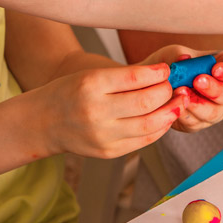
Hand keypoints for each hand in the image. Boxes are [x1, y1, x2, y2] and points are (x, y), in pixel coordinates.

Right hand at [36, 63, 185, 158]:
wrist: (43, 122)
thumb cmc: (70, 92)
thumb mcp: (92, 75)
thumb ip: (125, 77)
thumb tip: (164, 75)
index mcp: (90, 85)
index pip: (135, 77)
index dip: (158, 73)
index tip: (166, 70)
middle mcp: (95, 111)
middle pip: (146, 102)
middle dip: (167, 92)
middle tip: (175, 86)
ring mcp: (102, 135)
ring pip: (150, 125)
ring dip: (171, 112)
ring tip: (179, 102)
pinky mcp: (108, 152)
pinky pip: (143, 140)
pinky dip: (160, 128)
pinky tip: (165, 118)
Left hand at [140, 45, 222, 132]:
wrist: (164, 82)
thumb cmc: (178, 63)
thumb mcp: (176, 52)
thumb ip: (179, 54)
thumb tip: (183, 59)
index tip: (215, 69)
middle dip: (214, 89)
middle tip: (197, 81)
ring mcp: (216, 110)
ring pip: (213, 113)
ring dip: (196, 104)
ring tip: (180, 91)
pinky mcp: (200, 123)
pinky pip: (195, 123)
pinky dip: (184, 113)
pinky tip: (174, 103)